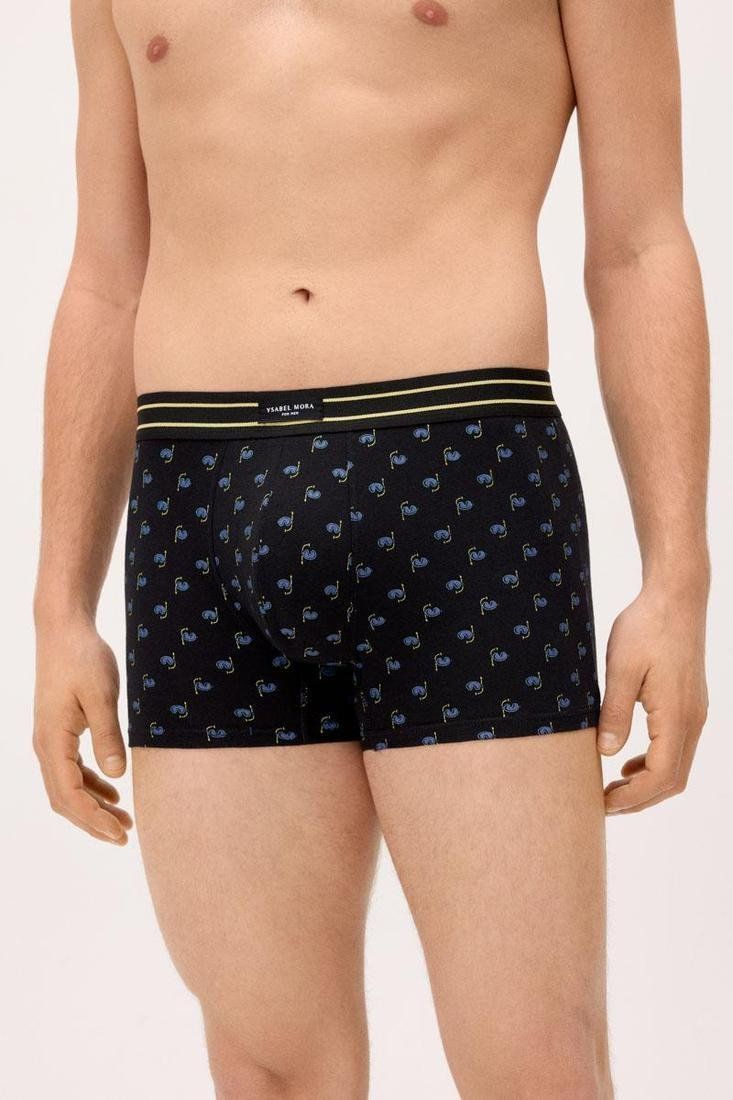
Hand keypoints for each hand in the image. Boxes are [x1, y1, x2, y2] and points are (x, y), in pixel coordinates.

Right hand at [33, 619, 132, 843]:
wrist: (64, 630)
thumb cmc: (83, 658)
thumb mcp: (102, 696)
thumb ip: (108, 736)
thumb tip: (118, 774)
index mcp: (52, 741)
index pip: (70, 796)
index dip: (94, 820)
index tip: (120, 834)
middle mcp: (45, 745)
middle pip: (64, 799)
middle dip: (93, 822)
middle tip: (125, 837)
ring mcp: (49, 739)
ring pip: (67, 787)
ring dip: (93, 807)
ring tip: (124, 821)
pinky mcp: (59, 731)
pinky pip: (70, 770)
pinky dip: (90, 785)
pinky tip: (112, 790)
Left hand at [597, 585, 708, 813]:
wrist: (676, 598)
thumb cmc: (646, 627)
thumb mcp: (621, 669)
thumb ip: (615, 712)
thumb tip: (607, 753)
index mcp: (676, 715)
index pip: (661, 776)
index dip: (633, 798)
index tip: (603, 803)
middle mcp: (692, 719)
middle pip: (672, 779)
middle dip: (639, 799)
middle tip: (603, 805)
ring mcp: (695, 712)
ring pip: (677, 766)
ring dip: (647, 785)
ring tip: (612, 789)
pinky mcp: (690, 704)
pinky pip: (677, 748)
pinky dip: (655, 764)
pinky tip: (629, 763)